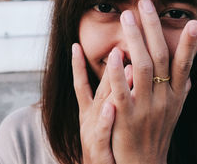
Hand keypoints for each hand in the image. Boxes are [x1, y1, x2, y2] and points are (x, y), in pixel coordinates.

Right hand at [72, 43, 115, 163]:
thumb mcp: (102, 121)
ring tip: (119, 67)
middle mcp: (89, 120)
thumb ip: (106, 99)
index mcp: (90, 113)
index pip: (84, 84)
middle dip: (107, 68)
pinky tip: (112, 106)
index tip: (76, 44)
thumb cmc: (105, 148)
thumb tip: (119, 74)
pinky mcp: (98, 151)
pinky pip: (103, 133)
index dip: (78, 65)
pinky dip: (106, 119)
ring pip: (102, 107)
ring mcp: (92, 135)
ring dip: (108, 86)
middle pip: (100, 91)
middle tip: (116, 46)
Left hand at [106, 0, 196, 163]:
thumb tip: (189, 73)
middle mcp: (164, 99)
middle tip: (145, 3)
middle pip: (161, 57)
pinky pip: (120, 90)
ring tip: (128, 16)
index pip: (185, 64)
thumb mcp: (174, 112)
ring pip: (142, 67)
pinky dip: (117, 70)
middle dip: (154, 28)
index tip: (195, 21)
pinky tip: (114, 53)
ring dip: (135, 40)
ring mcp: (145, 108)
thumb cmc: (157, 133)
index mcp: (176, 95)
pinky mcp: (125, 117)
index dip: (190, 44)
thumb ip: (181, 90)